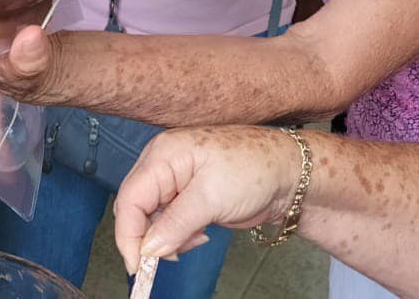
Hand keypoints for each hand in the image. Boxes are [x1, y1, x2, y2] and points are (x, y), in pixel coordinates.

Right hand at [114, 127, 302, 270]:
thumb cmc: (256, 168)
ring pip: (153, 218)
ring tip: (198, 237)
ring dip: (169, 237)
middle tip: (169, 257)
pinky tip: (202, 233)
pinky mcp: (189, 195)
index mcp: (163, 155)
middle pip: (137, 208)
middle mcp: (165, 165)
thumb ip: (175, 223)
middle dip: (150, 237)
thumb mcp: (212, 197)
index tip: (138, 264)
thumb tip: (149, 248)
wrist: (290, 172)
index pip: (130, 199)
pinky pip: (170, 220)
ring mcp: (177, 180)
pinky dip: (181, 234)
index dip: (129, 234)